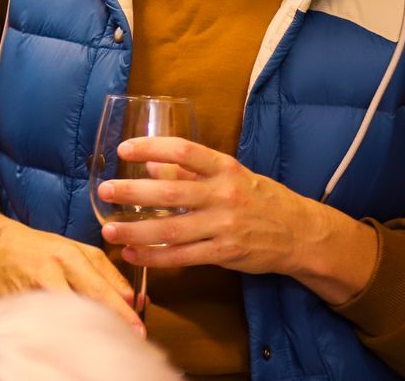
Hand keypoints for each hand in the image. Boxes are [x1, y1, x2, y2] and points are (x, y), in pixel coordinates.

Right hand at [0, 210, 142, 333]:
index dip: (121, 311)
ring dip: (84, 330)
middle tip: (129, 341)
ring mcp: (30, 291)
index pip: (100, 288)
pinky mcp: (16, 306)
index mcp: (68, 255)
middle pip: (83, 303)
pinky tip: (73, 340)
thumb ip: (105, 272)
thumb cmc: (42, 250)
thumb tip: (134, 299)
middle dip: (108, 323)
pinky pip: (43, 321)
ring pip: (63, 315)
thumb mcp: (75, 251)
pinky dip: (60, 332)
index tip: (139, 329)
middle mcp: (49, 272)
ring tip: (103, 342)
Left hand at [97, 136, 376, 303]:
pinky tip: (133, 254)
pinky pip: (183, 256)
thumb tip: (151, 166)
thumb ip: (192, 172)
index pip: (184, 151)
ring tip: (109, 230)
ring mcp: (224, 226)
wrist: (299, 233)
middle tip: (104, 191)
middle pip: (170, 194)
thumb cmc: (261, 198)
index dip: (152, 147)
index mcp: (225, 168)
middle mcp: (224, 194)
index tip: (124, 148)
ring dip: (136, 231)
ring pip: (171, 230)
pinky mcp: (224, 254)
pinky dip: (155, 257)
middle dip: (132, 193)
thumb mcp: (232, 175)